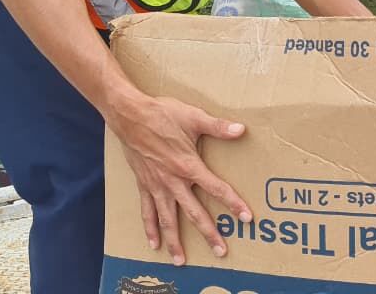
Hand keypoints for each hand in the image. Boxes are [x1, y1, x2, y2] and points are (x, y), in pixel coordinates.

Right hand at [109, 92, 251, 265]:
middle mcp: (173, 181)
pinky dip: (150, 228)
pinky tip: (153, 244)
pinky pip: (147, 211)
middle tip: (221, 252)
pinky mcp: (144, 185)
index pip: (216, 188)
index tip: (246, 218)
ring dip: (175, 241)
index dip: (233, 204)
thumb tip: (241, 129)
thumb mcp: (194, 117)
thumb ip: (218, 127)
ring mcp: (157, 186)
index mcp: (189, 166)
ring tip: (181, 261)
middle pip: (194, 213)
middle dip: (209, 233)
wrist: (129, 115)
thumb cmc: (162, 114)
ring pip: (168, 219)